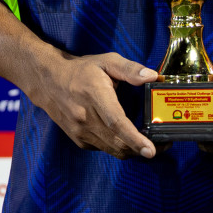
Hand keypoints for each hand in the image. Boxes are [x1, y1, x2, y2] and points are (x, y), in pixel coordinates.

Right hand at [29, 52, 158, 159]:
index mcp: (95, 95)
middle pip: (118, 143)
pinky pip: (104, 149)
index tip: (151, 150)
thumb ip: (130, 69)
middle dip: (143, 149)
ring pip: (113, 150)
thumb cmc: (81, 70)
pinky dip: (118, 147)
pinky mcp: (79, 139)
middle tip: (163, 144)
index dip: (135, 139)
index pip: (117, 123)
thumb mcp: (107, 61)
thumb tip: (153, 76)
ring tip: (149, 143)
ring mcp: (80, 131)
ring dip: (132, 151)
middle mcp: (85, 117)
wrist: (49, 81)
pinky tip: (127, 137)